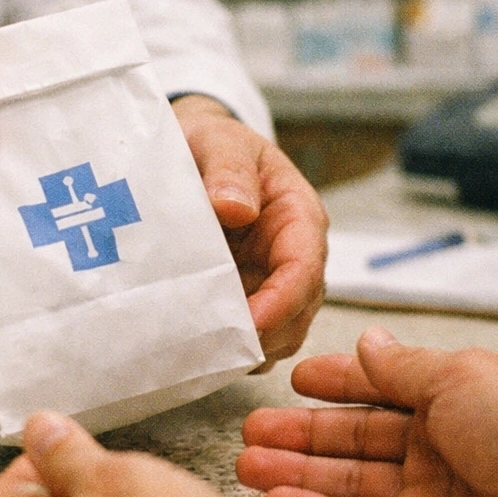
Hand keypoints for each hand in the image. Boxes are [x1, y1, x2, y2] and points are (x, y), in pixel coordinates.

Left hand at [171, 96, 327, 369]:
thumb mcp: (220, 142)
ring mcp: (270, 283)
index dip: (281, 302)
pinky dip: (227, 350)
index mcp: (299, 217)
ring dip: (245, 349)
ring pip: (276, 334)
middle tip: (217, 350)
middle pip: (297, 313)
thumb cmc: (212, 144)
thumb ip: (229, 170)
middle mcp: (294, 257)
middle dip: (264, 336)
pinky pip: (247, 337)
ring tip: (200, 354)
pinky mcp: (245, 300)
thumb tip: (236, 208)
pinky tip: (194, 351)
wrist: (192, 152)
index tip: (249, 324)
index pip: (305, 268)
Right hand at [237, 327, 497, 496]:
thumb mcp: (459, 377)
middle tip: (250, 431)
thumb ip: (402, 367)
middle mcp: (437, 444)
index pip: (379, 385)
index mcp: (452, 395)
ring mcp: (428, 495)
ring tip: (245, 467)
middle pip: (353, 436)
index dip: (337, 382)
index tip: (295, 380)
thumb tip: (368, 338)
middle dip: (300, 433)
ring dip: (296, 473)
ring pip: (347, 481)